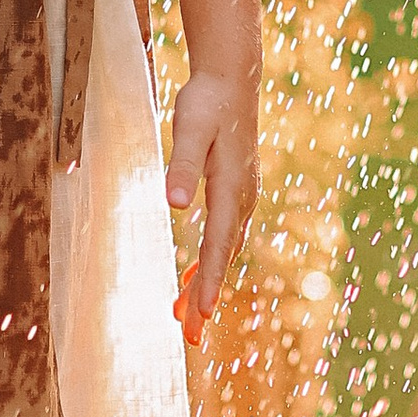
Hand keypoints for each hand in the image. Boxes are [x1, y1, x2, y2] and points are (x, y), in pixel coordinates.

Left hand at [166, 71, 257, 343]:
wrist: (232, 79)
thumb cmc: (208, 102)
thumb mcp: (190, 129)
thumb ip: (183, 167)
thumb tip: (175, 205)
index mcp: (231, 189)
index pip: (219, 243)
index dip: (211, 281)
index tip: (204, 315)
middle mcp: (242, 199)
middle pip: (223, 257)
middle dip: (206, 296)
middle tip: (190, 337)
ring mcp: (242, 198)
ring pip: (224, 251)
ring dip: (206, 284)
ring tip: (187, 321)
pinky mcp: (235, 193)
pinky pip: (223, 238)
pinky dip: (209, 262)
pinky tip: (194, 278)